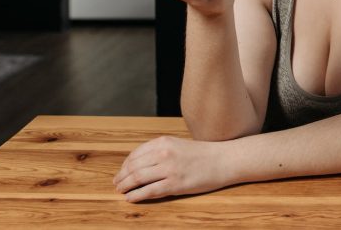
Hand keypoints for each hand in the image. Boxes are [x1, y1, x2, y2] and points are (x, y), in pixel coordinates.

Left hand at [113, 136, 229, 201]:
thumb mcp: (178, 145)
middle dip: (121, 177)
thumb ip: (160, 151)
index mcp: (163, 142)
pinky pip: (148, 191)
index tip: (121, 172)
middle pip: (133, 167)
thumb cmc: (203, 154)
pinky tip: (131, 198)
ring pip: (137, 179)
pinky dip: (136, 196)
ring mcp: (169, 169)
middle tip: (117, 184)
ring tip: (121, 191)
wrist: (224, 160)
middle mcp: (164, 154)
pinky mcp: (174, 184)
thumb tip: (140, 163)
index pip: (135, 155)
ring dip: (125, 187)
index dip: (124, 165)